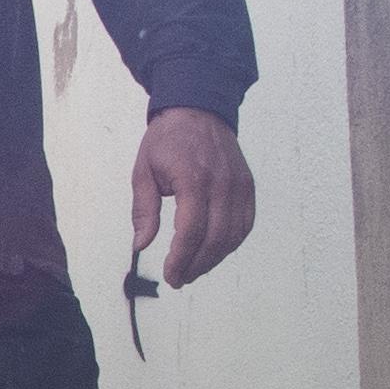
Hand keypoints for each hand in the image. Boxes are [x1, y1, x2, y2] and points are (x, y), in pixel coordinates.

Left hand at [131, 107, 257, 287]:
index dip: (180, 259)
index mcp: (193, 178)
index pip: (191, 231)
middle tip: (179, 278)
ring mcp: (239, 185)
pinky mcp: (248, 186)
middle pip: (215, 239)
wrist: (198, 110)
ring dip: (214, 259)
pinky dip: (231, 243)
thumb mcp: (143, 171)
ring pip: (233, 236)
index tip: (170, 275)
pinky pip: (245, 224)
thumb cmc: (167, 140)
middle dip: (196, 265)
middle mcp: (222, 184)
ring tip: (194, 270)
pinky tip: (214, 252)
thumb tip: (141, 245)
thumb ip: (144, 210)